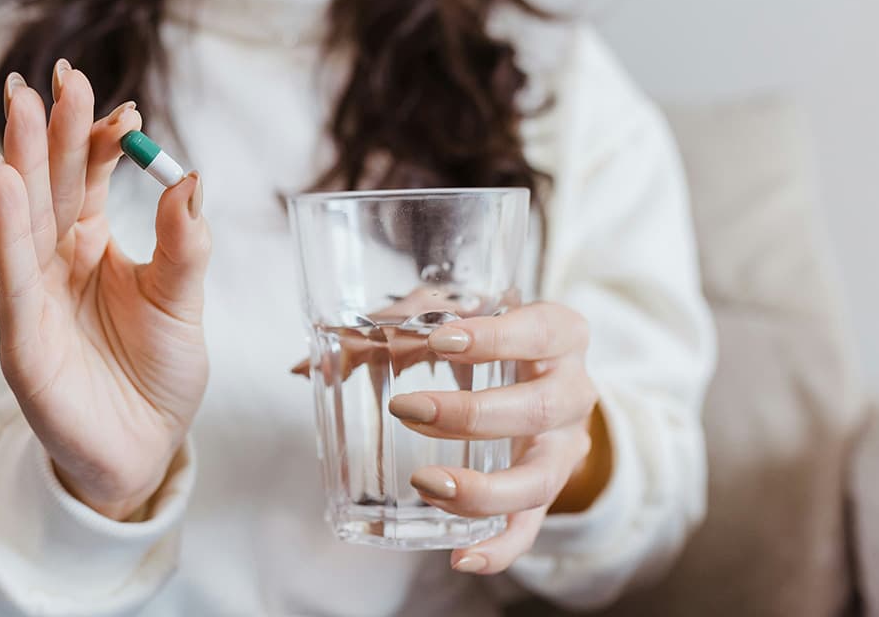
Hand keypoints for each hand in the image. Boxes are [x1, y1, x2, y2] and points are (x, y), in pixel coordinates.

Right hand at [0, 62, 210, 520]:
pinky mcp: (21, 336)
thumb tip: (189, 174)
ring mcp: (33, 295)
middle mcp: (55, 262)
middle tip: (57, 74)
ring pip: (23, 216)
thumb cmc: (158, 375)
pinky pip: (12, 273)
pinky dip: (6, 226)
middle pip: (49, 183)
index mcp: (90, 246)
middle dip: (50, 128)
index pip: (88, 178)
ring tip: (20, 104)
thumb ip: (185, 244)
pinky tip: (3, 179)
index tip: (126, 106)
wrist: (141, 451)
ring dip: (20, 158)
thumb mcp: (183, 303)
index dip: (101, 140)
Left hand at [387, 302, 610, 573]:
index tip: (441, 341)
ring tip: (426, 483)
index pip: (542, 330)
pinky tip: (461, 557)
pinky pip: (531, 528)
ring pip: (541, 479)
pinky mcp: (546, 489)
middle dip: (471, 415)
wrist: (538, 377)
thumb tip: (305, 368)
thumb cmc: (485, 337)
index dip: (497, 337)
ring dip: (483, 488)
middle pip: (539, 408)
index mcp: (559, 335)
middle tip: (406, 410)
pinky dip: (500, 547)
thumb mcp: (450, 320)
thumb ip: (388, 331)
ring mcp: (563, 447)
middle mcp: (573, 391)